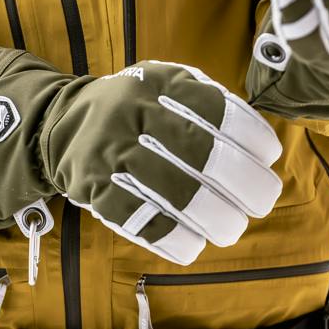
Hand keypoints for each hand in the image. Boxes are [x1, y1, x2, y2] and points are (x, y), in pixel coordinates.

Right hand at [41, 61, 282, 263]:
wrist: (59, 122)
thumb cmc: (134, 109)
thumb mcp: (163, 84)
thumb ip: (205, 101)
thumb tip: (260, 143)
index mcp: (159, 83)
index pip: (217, 110)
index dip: (251, 138)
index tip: (268, 159)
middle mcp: (134, 112)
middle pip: (203, 154)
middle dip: (244, 183)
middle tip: (261, 201)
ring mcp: (112, 151)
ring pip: (175, 191)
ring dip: (214, 217)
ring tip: (231, 228)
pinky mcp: (94, 186)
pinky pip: (140, 218)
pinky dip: (173, 238)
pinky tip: (193, 245)